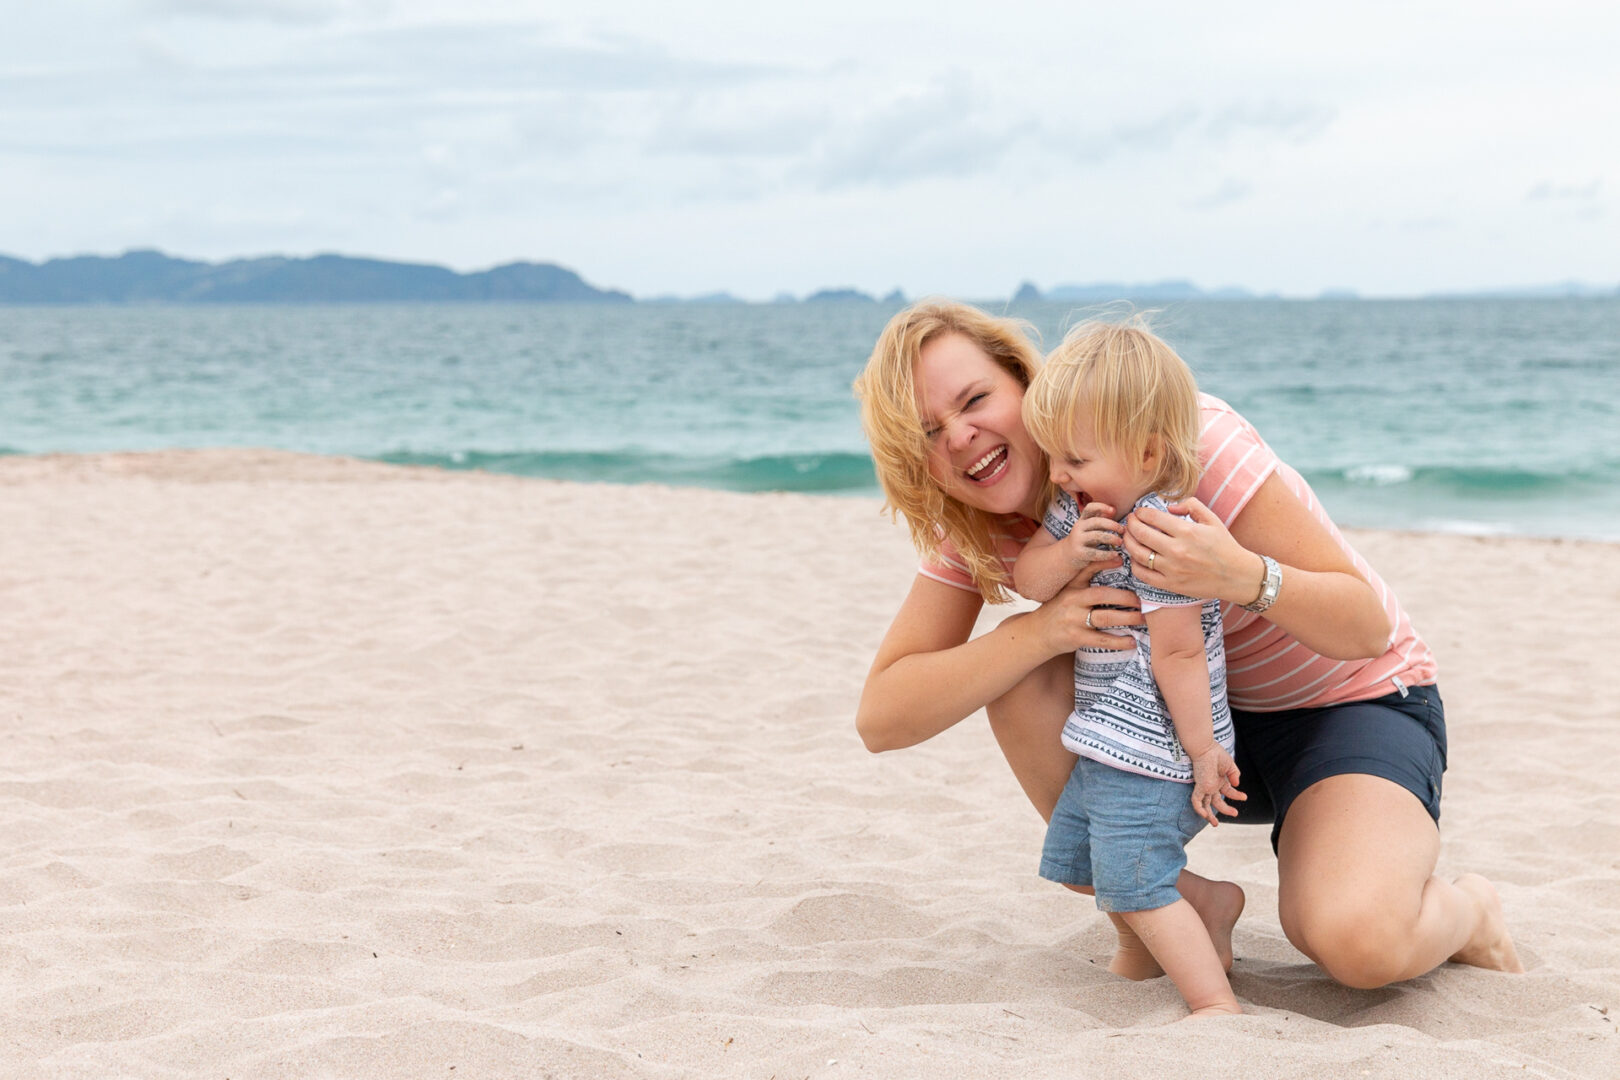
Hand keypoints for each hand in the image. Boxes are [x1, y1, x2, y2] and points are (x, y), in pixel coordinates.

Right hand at [1033, 562, 1142, 656]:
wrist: (1036, 633)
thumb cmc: (1057, 611)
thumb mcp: (1066, 592)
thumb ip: (1084, 583)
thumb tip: (1116, 572)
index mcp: (1071, 586)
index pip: (1087, 569)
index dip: (1104, 563)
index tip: (1122, 560)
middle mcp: (1072, 600)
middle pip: (1103, 595)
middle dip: (1125, 597)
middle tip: (1140, 601)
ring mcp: (1074, 620)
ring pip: (1105, 617)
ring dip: (1127, 618)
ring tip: (1141, 619)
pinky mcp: (1076, 637)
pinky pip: (1102, 639)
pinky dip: (1119, 641)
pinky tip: (1132, 642)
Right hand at [1062, 501, 1124, 569]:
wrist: (1065, 556)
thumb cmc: (1084, 541)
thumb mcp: (1091, 529)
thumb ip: (1101, 520)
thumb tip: (1114, 510)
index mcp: (1083, 520)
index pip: (1090, 508)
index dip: (1101, 507)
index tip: (1114, 510)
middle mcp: (1079, 528)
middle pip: (1096, 521)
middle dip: (1111, 525)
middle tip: (1122, 530)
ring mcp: (1078, 540)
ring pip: (1097, 536)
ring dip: (1111, 538)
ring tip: (1120, 542)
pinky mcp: (1079, 553)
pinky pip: (1095, 553)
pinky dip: (1107, 554)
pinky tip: (1115, 555)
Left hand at [1123, 497, 1259, 604]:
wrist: (1237, 576)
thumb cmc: (1224, 546)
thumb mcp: (1212, 520)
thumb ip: (1191, 505)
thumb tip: (1169, 506)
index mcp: (1187, 532)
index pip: (1152, 517)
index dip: (1140, 513)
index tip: (1139, 512)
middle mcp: (1177, 550)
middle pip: (1140, 534)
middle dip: (1130, 524)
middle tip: (1130, 521)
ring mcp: (1172, 569)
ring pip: (1137, 554)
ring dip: (1128, 543)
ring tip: (1129, 537)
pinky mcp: (1170, 584)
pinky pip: (1142, 574)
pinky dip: (1134, 564)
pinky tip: (1136, 557)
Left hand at [1187, 744, 1244, 826]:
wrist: (1205, 747)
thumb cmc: (1216, 753)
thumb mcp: (1229, 765)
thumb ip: (1234, 775)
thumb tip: (1237, 785)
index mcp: (1219, 780)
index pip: (1228, 791)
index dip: (1236, 796)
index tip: (1244, 797)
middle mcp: (1211, 785)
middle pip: (1217, 801)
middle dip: (1226, 809)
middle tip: (1235, 813)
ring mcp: (1205, 787)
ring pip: (1205, 805)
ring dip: (1210, 815)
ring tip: (1215, 824)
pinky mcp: (1200, 786)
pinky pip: (1196, 800)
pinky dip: (1199, 809)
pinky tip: (1205, 816)